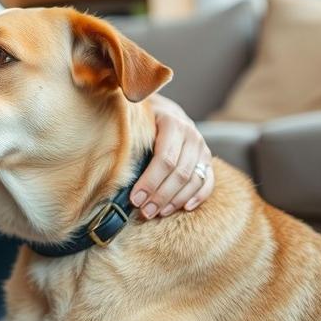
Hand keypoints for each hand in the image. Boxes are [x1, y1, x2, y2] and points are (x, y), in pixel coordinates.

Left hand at [130, 94, 214, 218]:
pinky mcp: (207, 160)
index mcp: (172, 123)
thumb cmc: (142, 118)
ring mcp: (202, 148)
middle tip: (144, 211)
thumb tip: (112, 168)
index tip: (134, 199)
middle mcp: (192, 135)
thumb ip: (129, 138)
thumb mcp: (135, 120)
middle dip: (161, 196)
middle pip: (180, 174)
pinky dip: (198, 197)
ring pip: (194, 180)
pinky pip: (207, 182)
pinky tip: (184, 208)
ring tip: (157, 212)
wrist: (163, 108)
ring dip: (176, 200)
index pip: (165, 160)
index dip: (150, 182)